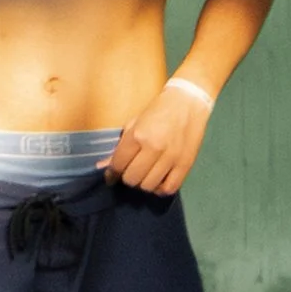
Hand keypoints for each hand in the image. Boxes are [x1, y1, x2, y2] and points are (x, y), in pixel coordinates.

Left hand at [105, 81, 212, 198]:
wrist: (188, 103)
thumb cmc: (157, 111)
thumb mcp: (133, 125)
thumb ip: (119, 147)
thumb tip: (102, 167)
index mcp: (139, 135)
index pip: (118, 165)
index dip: (112, 173)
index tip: (112, 175)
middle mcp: (155, 148)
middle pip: (132, 179)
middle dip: (127, 177)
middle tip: (131, 170)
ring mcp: (172, 158)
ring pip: (148, 186)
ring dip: (143, 183)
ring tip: (145, 174)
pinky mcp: (186, 165)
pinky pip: (169, 189)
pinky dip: (160, 189)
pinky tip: (158, 180)